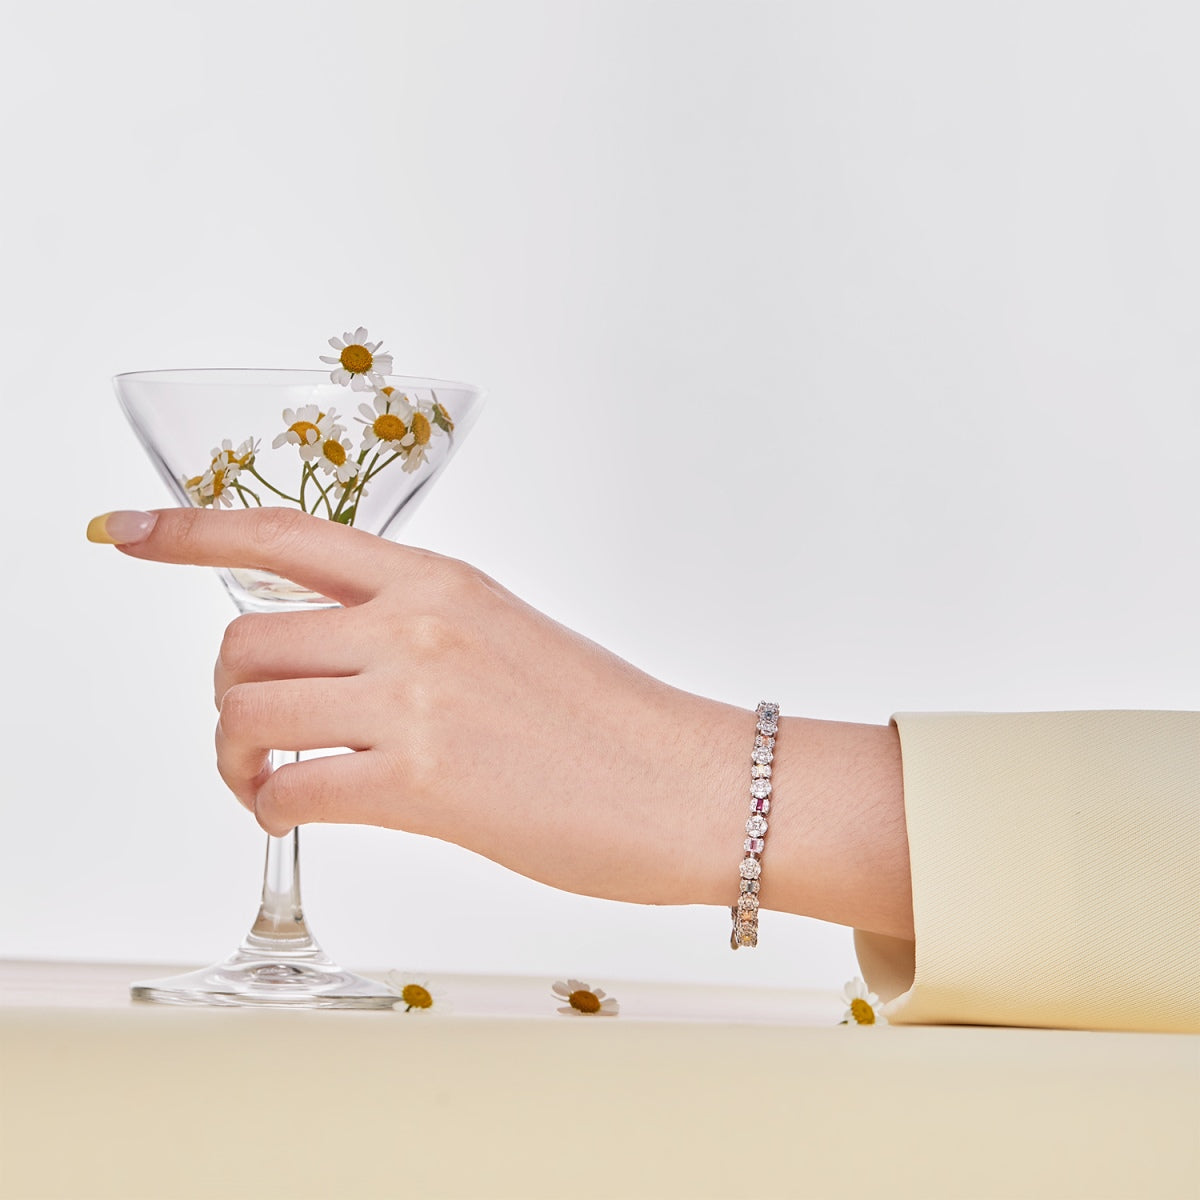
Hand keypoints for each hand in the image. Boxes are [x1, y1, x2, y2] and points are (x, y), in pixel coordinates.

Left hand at [88, 507, 752, 907]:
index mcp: (440, 580)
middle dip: (226, 697)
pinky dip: (268, 806)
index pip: (287, 535)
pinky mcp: (420, 781)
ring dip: (235, 755)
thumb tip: (341, 668)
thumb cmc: (615, 724)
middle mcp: (418, 623)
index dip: (190, 530)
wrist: (691, 784)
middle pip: (243, 640)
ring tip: (270, 780)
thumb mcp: (508, 640)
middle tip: (252, 738)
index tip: (126, 532)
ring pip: (247, 710)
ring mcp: (417, 698)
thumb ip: (419, 635)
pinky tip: (302, 811)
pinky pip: (284, 788)